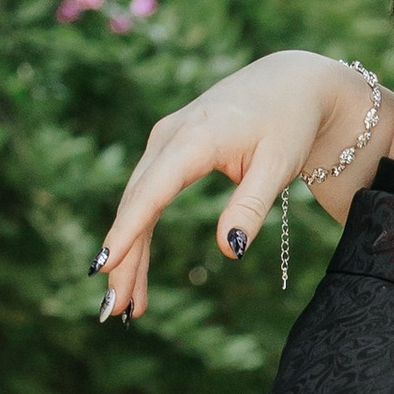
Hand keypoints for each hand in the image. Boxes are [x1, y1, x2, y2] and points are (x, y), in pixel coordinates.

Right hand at [91, 50, 356, 323]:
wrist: (288, 83)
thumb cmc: (287, 123)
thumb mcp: (278, 165)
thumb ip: (251, 206)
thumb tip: (230, 249)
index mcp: (194, 138)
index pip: (152, 192)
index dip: (127, 231)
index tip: (105, 264)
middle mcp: (168, 137)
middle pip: (135, 205)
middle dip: (123, 259)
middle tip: (114, 310)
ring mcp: (163, 142)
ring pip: (136, 205)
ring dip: (128, 255)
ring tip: (125, 307)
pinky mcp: (166, 152)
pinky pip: (145, 198)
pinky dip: (138, 235)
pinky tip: (133, 270)